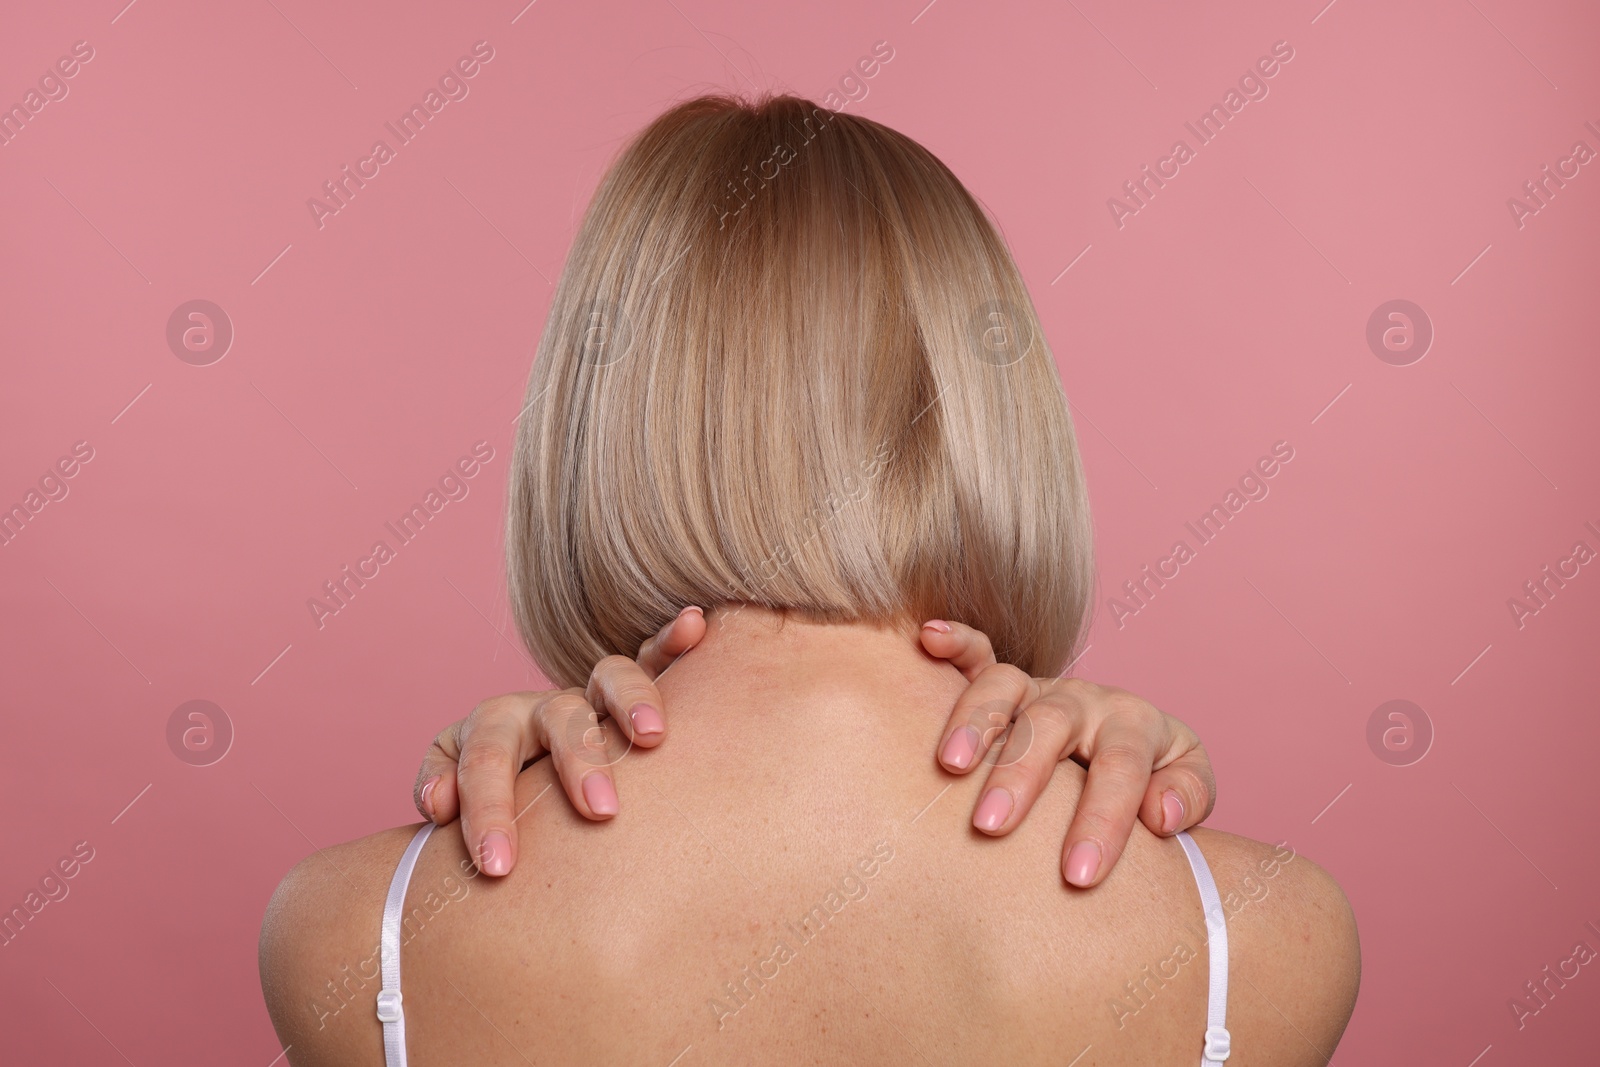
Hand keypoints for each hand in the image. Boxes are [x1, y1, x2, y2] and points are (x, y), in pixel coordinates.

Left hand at [413, 605, 707, 875]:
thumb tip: (438, 806)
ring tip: (653, 735)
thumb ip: (442, 801)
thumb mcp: (458, 810)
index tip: (497, 865)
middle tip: (600, 813)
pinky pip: (657, 657)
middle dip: (575, 761)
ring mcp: (589, 697)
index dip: (486, 807)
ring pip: (610, 678)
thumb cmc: (497, 814)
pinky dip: (673, 639)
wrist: (523, 787)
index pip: (482, 759)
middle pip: (554, 715)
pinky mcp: (634, 695)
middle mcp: (540, 706)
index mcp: (491, 733)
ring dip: (630, 700)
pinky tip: (694, 626)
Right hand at [922, 620, 1214, 887]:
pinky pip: (977, 652)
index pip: (1121, 769)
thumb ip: (1188, 795)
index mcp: (1132, 724)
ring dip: (975, 721)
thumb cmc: (1153, 775)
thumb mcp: (1187, 781)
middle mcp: (1081, 699)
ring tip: (949, 764)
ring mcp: (1038, 688)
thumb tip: (1160, 814)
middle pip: (1051, 724)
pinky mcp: (1002, 684)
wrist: (1131, 736)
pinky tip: (930, 639)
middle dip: (1021, 774)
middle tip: (991, 826)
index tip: (1080, 876)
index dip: (1103, 819)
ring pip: (1004, 688)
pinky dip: (956, 642)